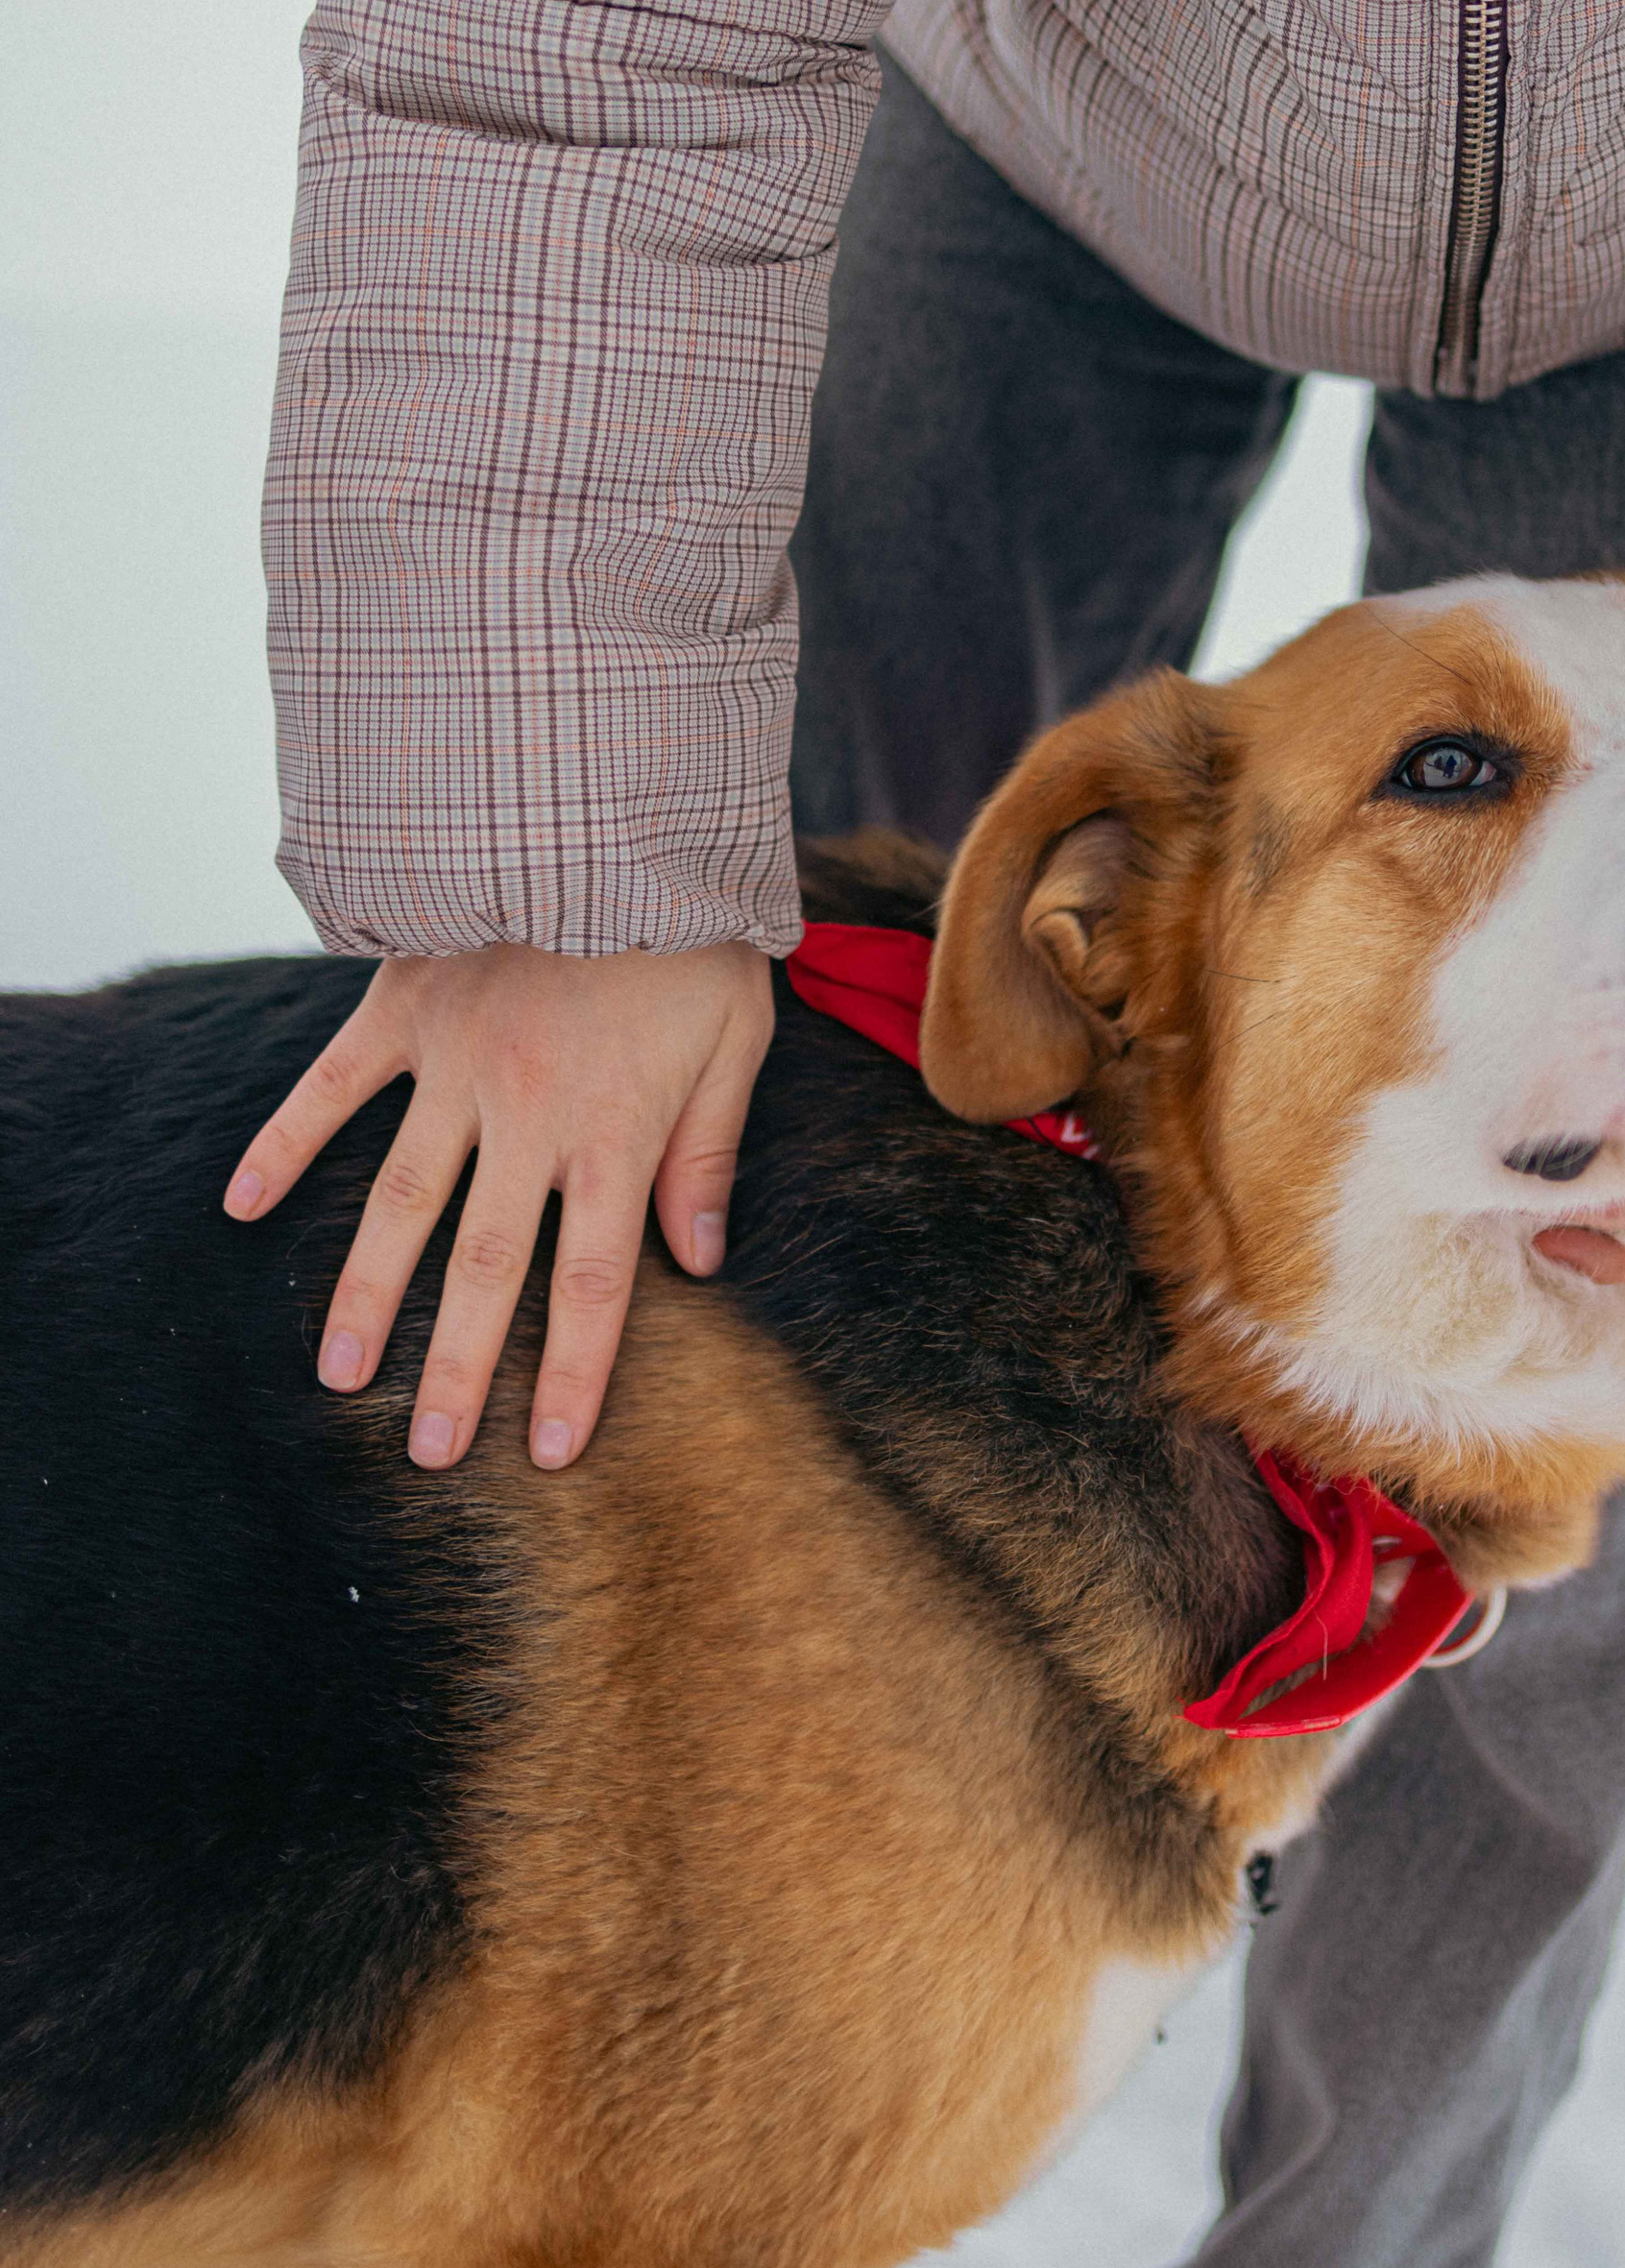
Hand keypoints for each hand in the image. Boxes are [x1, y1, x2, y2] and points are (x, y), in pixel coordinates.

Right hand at [222, 942, 774, 1466]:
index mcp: (615, 1133)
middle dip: (456, 1369)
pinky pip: (331, 1086)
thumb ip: (710, 1151)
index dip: (572, 1375)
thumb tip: (699, 1258)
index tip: (550, 1452)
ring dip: (365, 1294)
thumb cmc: (693, 928)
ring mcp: (455, 1065)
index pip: (593, 1284)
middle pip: (486, 1268)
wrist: (614, 814)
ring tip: (336, 1375)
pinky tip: (243, 1205)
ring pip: (401, 1202)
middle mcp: (526, 1116)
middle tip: (429, 1453)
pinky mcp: (406, 1008)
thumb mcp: (738, 1039)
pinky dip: (284, 1142)